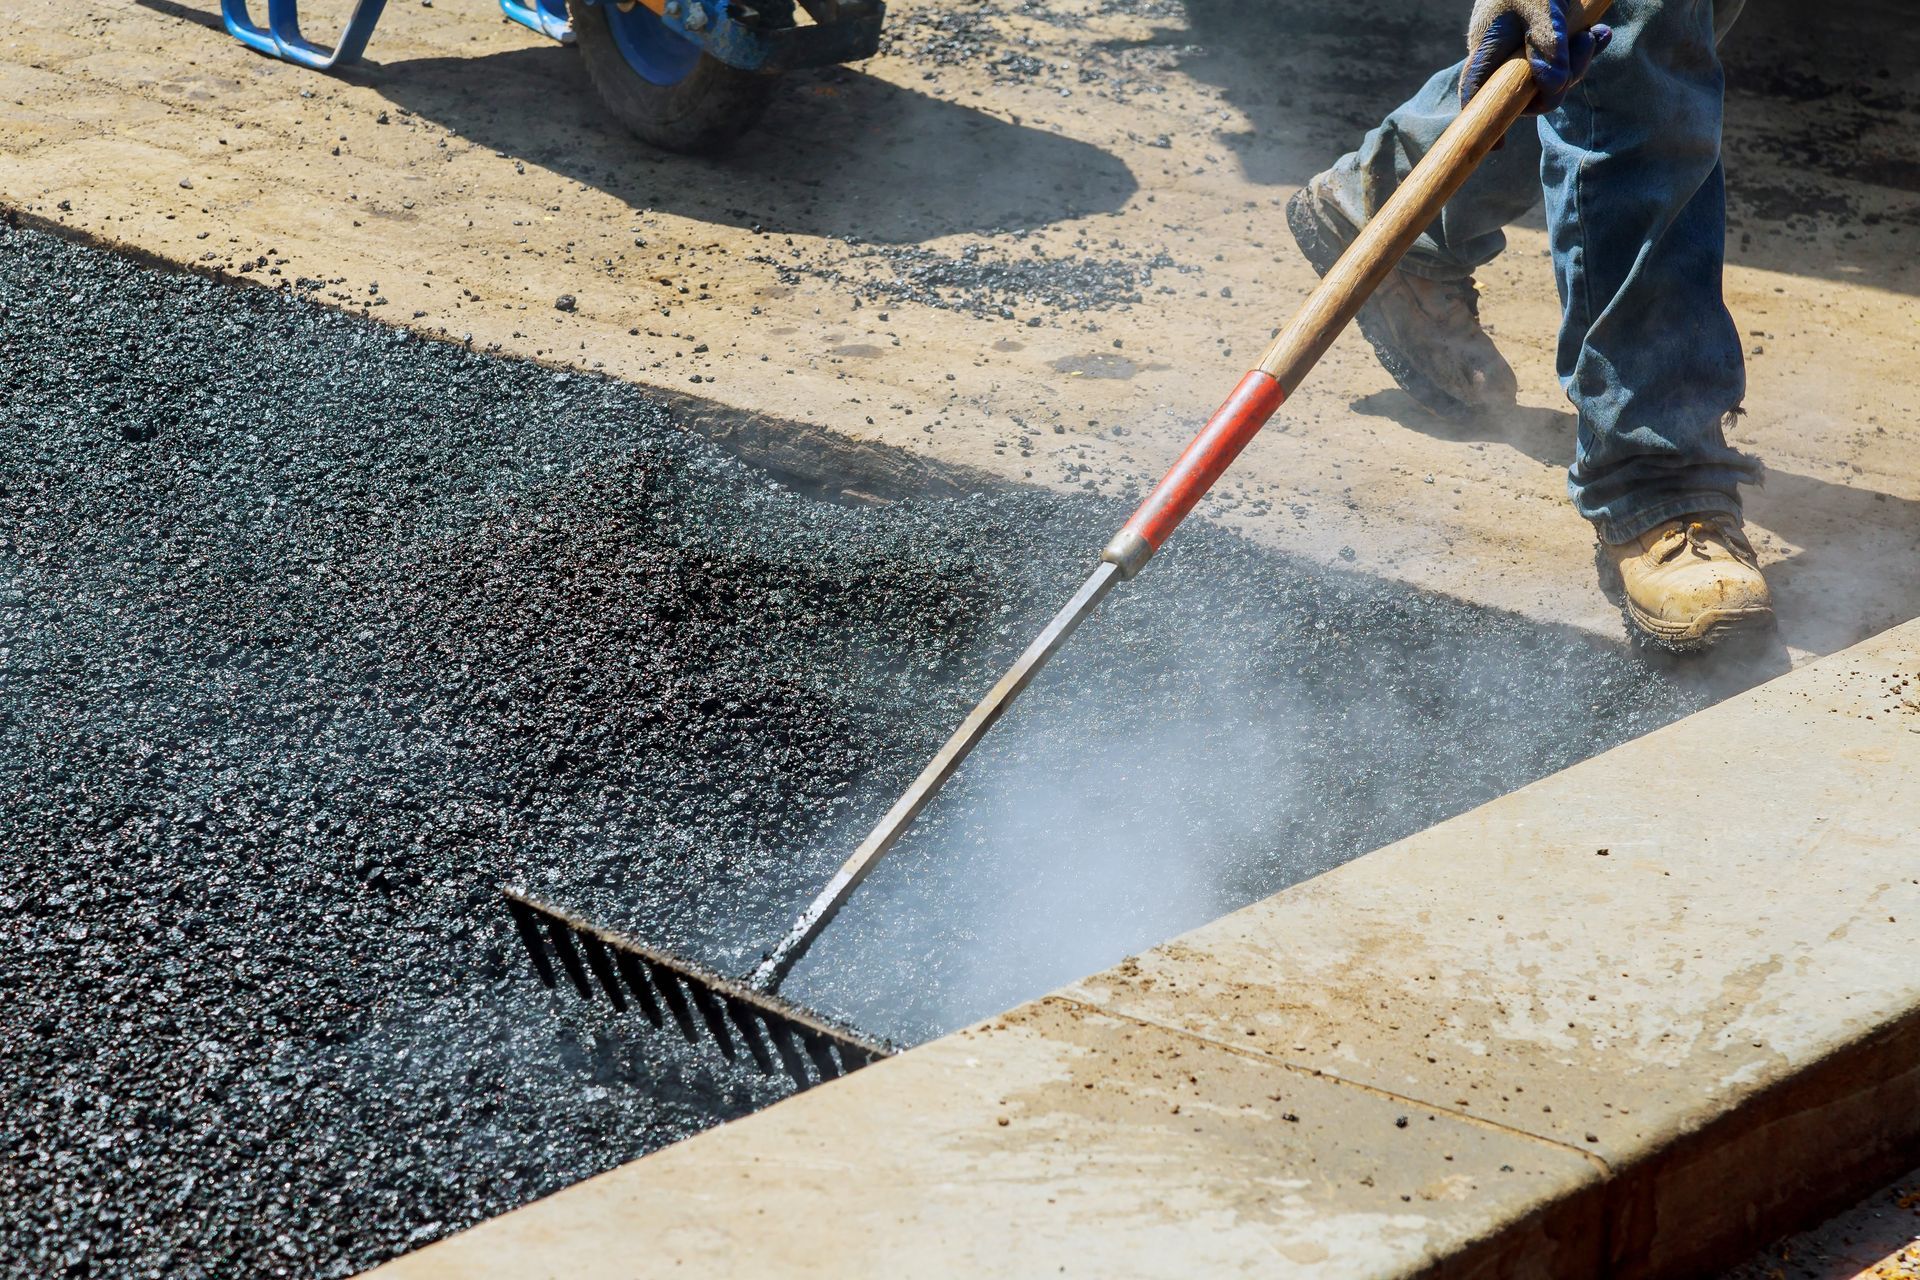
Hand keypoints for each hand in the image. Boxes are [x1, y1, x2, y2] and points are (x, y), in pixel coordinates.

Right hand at [1461, 0, 1610, 111]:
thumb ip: (1546, 43)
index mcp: (1487, 48)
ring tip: (1595, 33)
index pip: (1476, 89)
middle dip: (1562, 79)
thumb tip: (1552, 86)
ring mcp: (1524, 56)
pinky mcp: (1546, 49)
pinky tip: (1600, 34)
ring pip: (1551, 81)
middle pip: (1526, 92)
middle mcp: (1502, 59)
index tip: (1498, 148)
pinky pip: (1565, 64)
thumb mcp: (1541, 5)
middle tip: (1585, 44)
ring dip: (1579, 61)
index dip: (1482, 118)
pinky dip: (1585, 52)